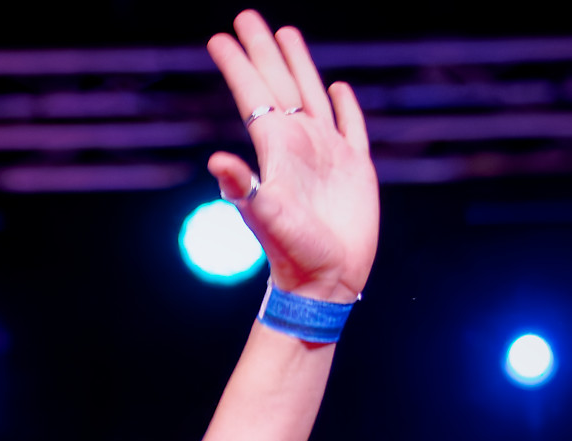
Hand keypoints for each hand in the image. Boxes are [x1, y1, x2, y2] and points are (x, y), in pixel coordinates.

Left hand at [204, 13, 379, 300]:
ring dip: (298, 65)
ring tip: (285, 34)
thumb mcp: (266, 218)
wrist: (325, 284)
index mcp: (276, 150)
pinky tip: (338, 87)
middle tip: (247, 16)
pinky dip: (345, 105)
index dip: (238, 65)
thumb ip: (242, 187)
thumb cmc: (293, 255)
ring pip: (312, 95)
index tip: (219, 36)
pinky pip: (350, 126)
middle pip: (279, 85)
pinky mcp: (355, 169)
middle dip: (263, 50)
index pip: (254, 96)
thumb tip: (217, 159)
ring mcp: (327, 154)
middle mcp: (299, 145)